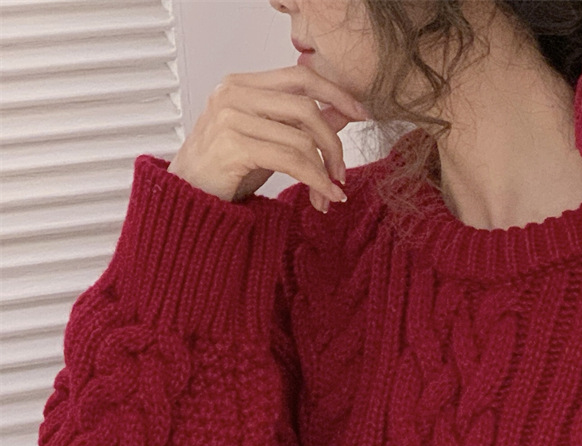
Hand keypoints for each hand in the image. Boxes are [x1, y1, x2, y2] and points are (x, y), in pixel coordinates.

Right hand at [167, 59, 367, 211]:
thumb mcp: (268, 141)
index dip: (335, 92)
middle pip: (306, 107)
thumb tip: (341, 113)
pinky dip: (314, 180)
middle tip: (341, 172)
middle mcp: (233, 94)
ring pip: (301, 138)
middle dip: (333, 143)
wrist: (188, 201)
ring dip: (324, 171)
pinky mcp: (233, 145)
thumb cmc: (224, 172)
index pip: (299, 77)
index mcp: (241, 85)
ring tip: (330, 193)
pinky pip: (290, 160)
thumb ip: (298, 125)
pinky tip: (323, 196)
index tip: (361, 113)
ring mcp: (230, 117)